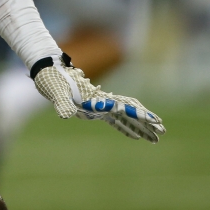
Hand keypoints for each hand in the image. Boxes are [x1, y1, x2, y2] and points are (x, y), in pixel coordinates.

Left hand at [33, 54, 164, 142]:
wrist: (47, 70)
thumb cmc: (51, 79)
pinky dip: (126, 128)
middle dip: (146, 121)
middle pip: (130, 111)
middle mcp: (101, 101)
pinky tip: (135, 137)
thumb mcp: (55, 91)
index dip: (138, 115)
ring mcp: (99, 104)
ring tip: (156, 138)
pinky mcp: (94, 108)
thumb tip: (65, 115)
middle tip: (163, 132)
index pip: (122, 108)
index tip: (154, 121)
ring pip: (126, 116)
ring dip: (141, 127)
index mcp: (96, 98)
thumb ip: (62, 103)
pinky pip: (115, 120)